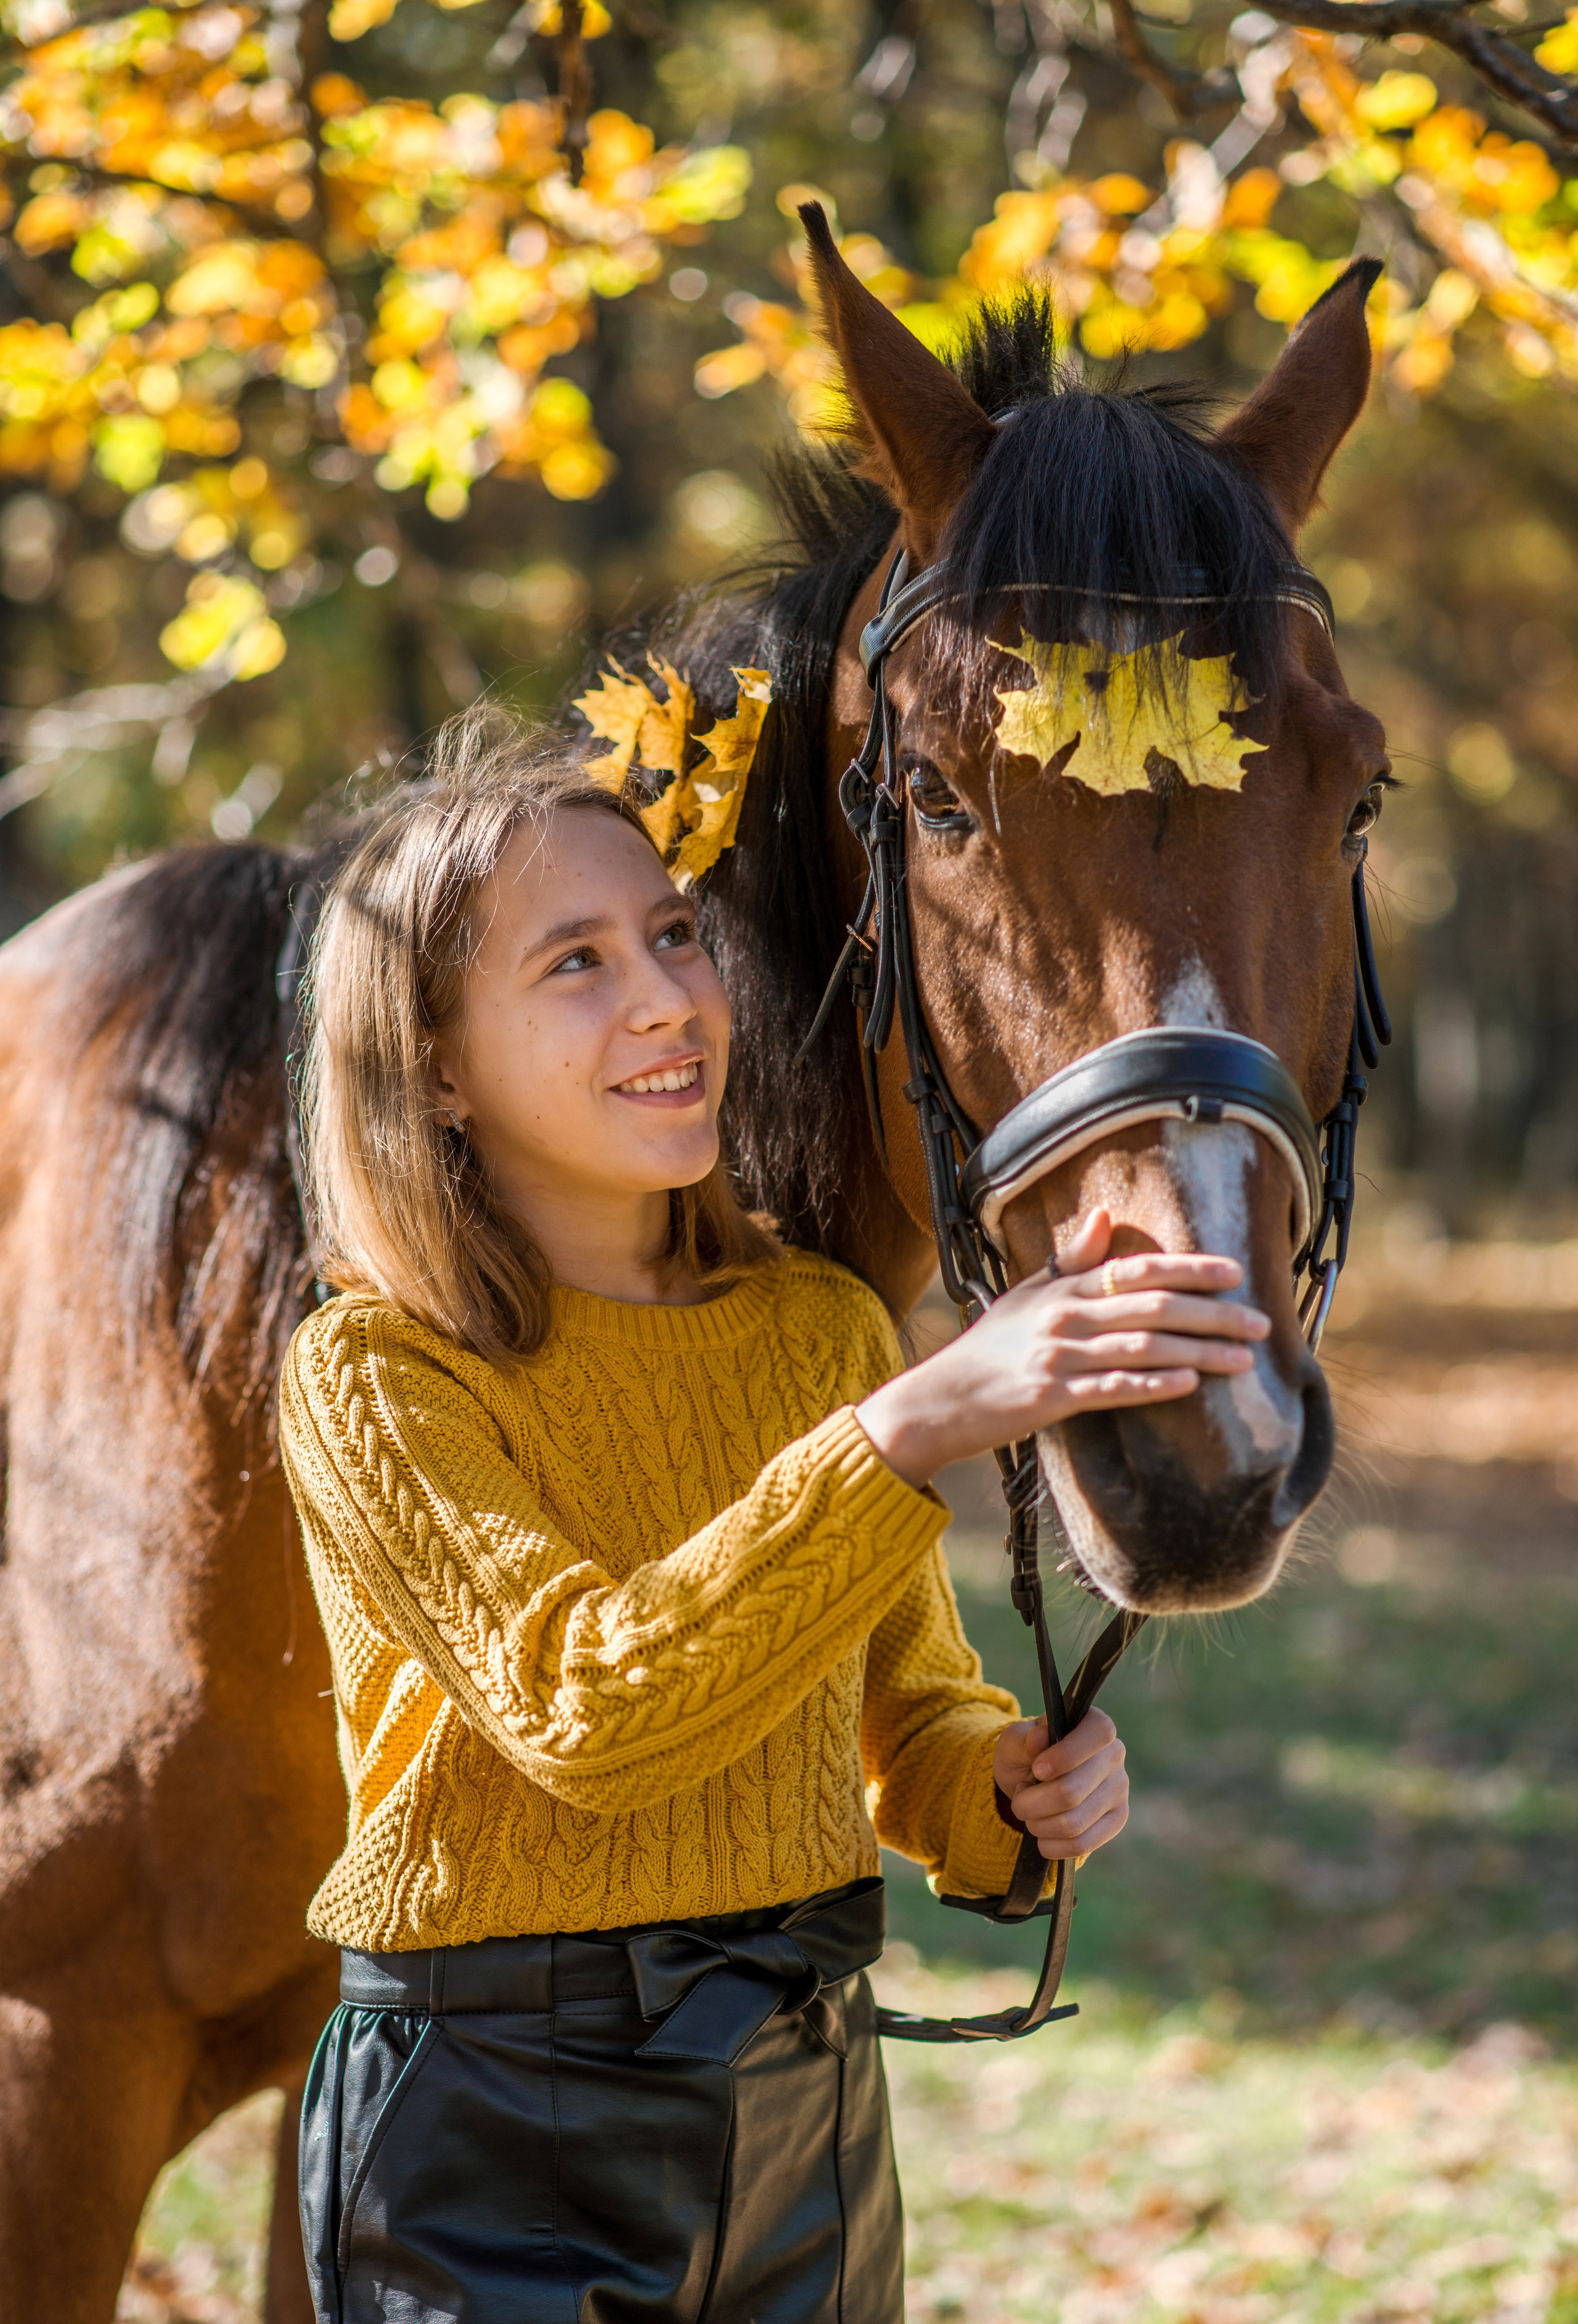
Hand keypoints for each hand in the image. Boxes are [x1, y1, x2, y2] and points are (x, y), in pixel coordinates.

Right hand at [856, 1207, 1269, 1487]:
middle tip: (1259, 1320)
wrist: (941, 1398)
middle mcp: (1065, 1316)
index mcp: (1064, 1289)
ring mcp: (1059, 1357)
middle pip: (1153, 1307)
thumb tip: (1103, 1214)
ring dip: (1199, 1352)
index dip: (1189, 1267)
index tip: (1233, 1271)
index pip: (1137, 1269)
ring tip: (1244, 1358)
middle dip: (1212, 1313)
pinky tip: (1190, 1385)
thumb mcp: (1025, 1294)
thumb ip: (1070, 1261)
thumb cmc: (988, 1347)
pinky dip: (1153, 1386)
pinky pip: (1112, 1389)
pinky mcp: (1053, 1397)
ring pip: (1143, 1348)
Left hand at [992, 1705, 1128, 1859]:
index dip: (1066, 1755)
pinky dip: (1051, 1845)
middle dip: (1032, 1802)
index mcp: (1095, 1724)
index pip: (1098, 1734)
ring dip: (1038, 1824)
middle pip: (1072, 1792)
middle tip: (1020, 1796)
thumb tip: (1038, 1738)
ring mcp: (1119, 1790)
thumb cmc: (1026, 1754)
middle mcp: (1115, 1755)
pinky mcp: (1117, 1820)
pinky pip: (1082, 1845)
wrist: (1033, 1781)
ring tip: (1029, 1811)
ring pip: (1074, 1823)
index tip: (1037, 1770)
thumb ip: (1023, 1740)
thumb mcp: (1015, 1741)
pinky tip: (1041, 1834)